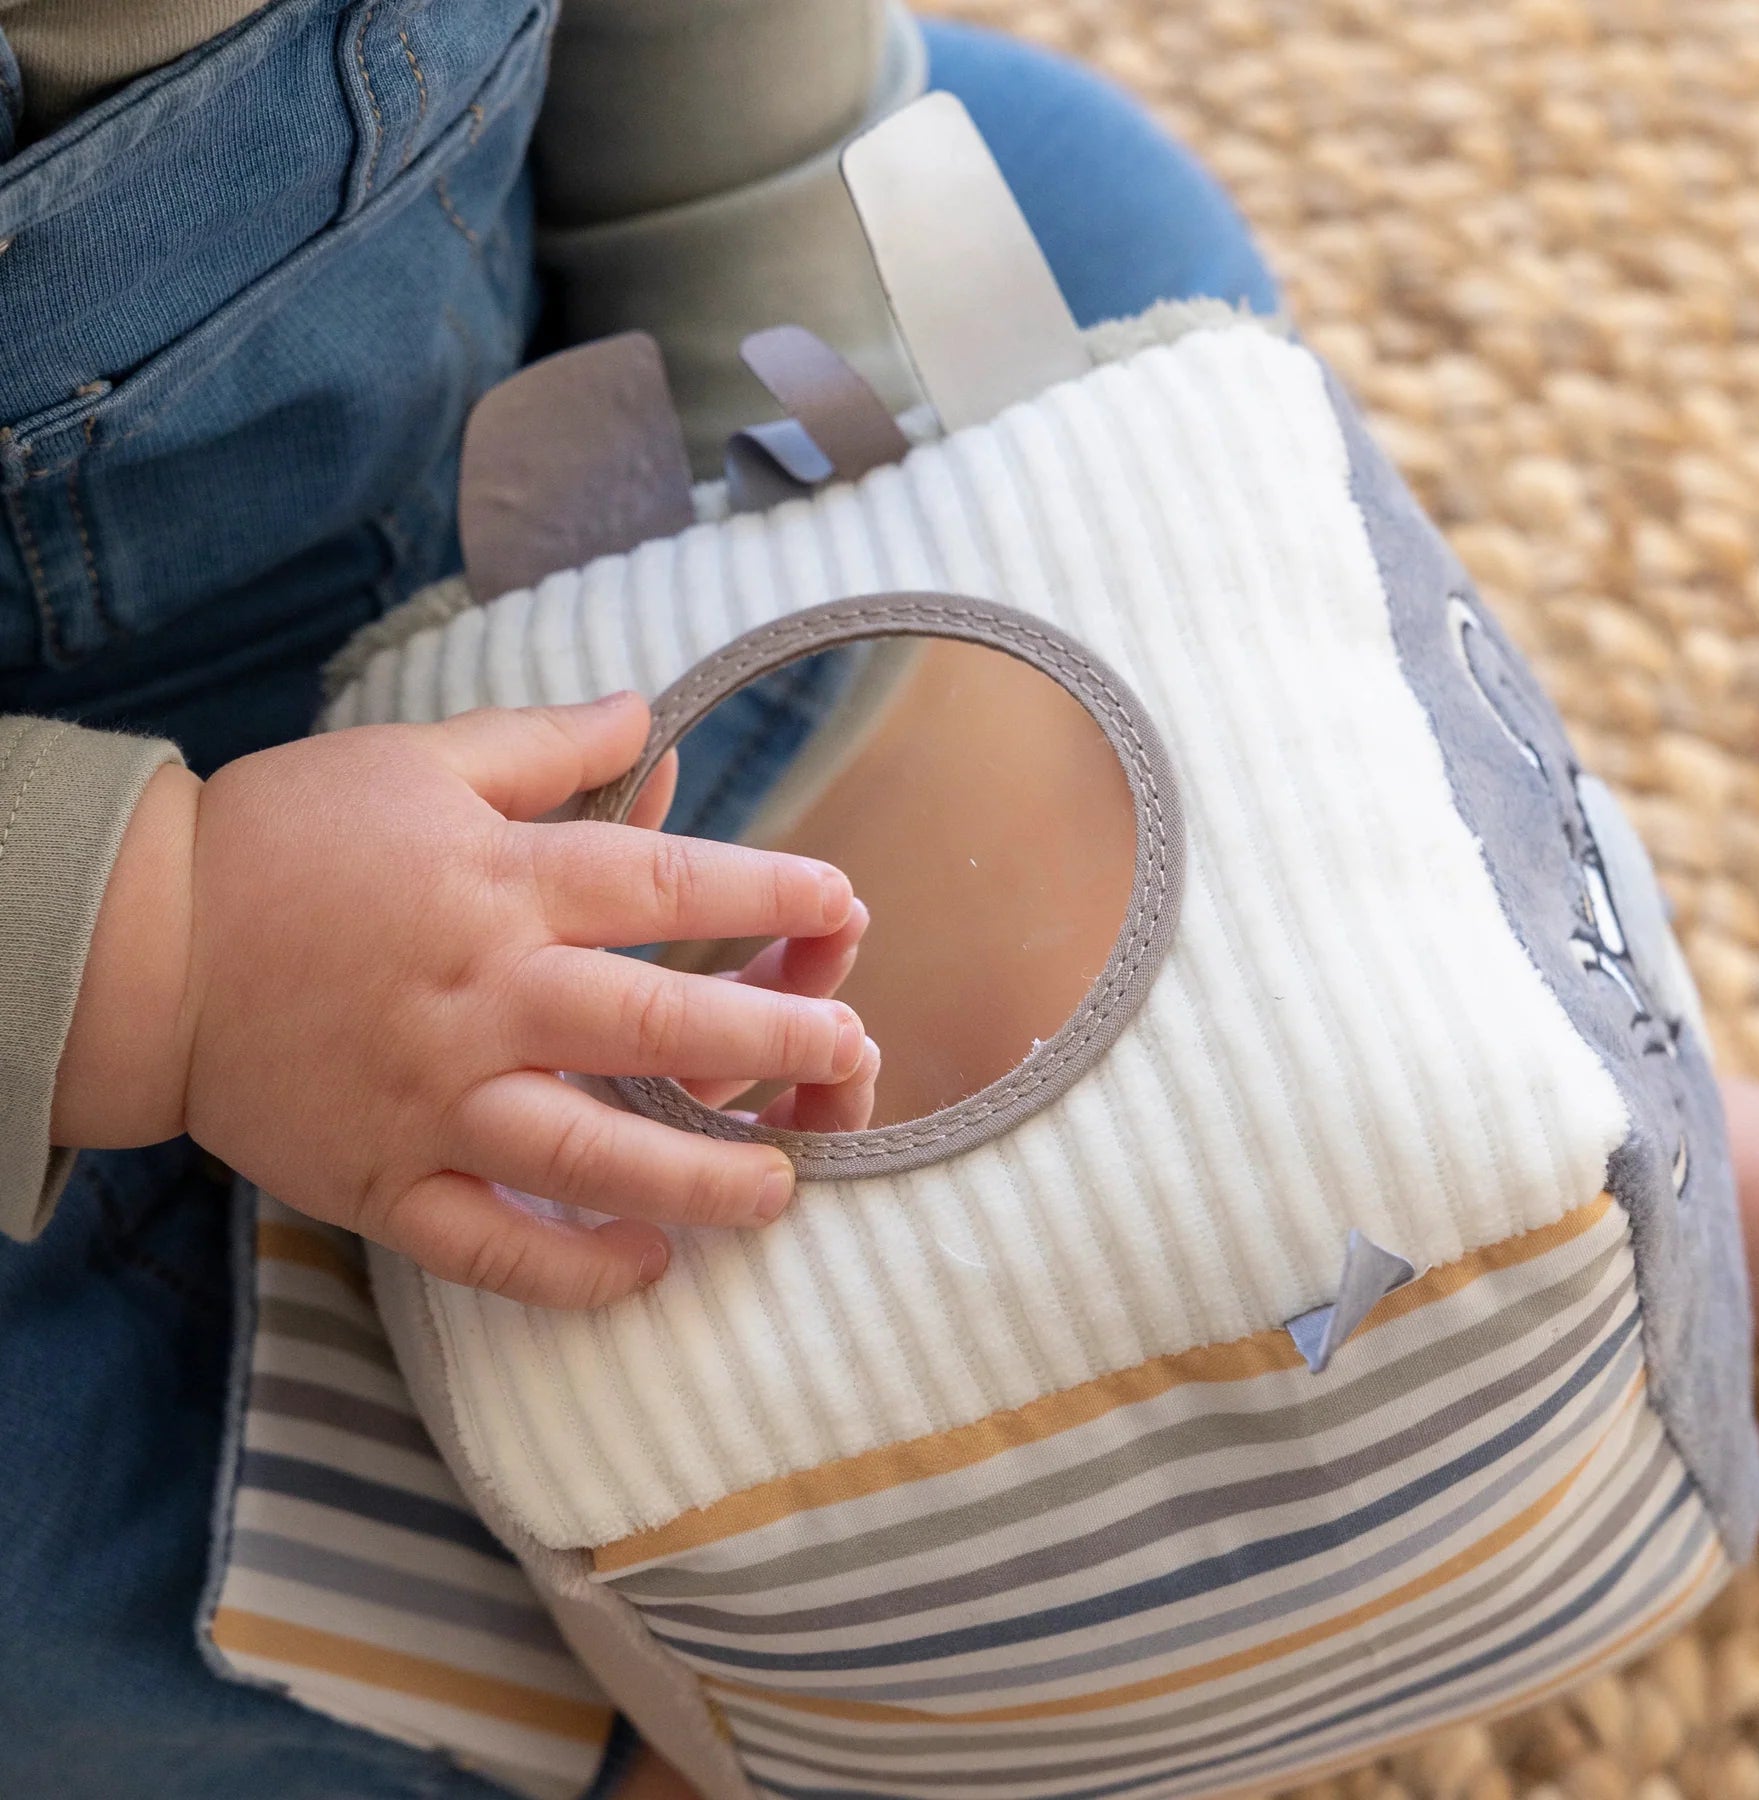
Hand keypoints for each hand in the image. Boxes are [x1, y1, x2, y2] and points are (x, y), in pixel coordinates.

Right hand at [52, 696, 870, 1306]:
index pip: (666, 887)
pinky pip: (486, 1247)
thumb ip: (546, 743)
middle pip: (656, 1026)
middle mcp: (483, 997)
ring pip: (590, 1153)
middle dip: (772, 1039)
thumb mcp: (418, 758)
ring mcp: (433, 1101)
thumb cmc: (286, 837)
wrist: (144, 946)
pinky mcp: (382, 1182)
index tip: (843, 905)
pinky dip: (568, 1270)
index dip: (770, 893)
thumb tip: (648, 714)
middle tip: (852, 1052)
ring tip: (784, 1190)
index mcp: (500, 885)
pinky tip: (646, 1269)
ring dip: (700, 1176)